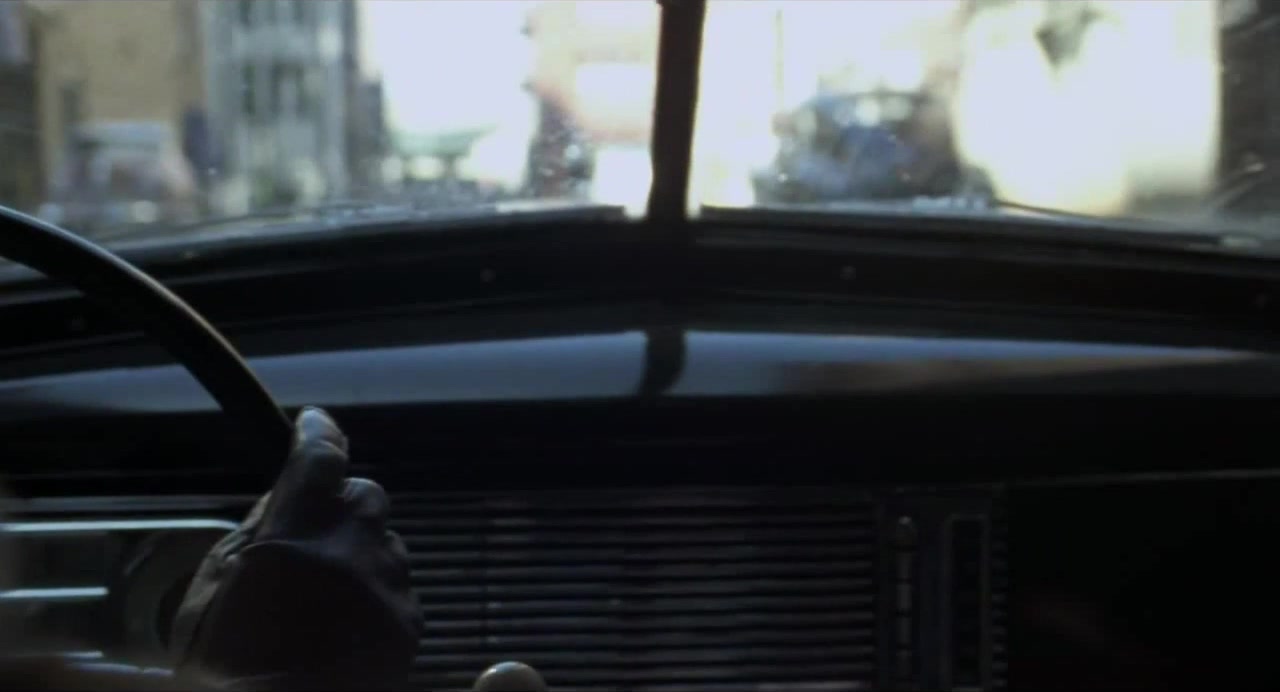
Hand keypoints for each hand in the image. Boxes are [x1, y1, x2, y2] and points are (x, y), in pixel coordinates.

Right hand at [168, 407, 421, 690]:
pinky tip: (345, 629)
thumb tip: (278, 497)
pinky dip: (376, 597)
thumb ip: (248, 535)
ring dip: (360, 555)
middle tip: (311, 537)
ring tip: (324, 600)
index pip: (319, 458)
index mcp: (294, 536)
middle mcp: (351, 551)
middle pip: (365, 495)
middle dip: (341, 505)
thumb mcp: (209, 593)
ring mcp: (386, 587)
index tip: (316, 423)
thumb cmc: (228, 668)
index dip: (318, 434)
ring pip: (385, 544)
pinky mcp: (409, 623)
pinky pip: (398, 589)